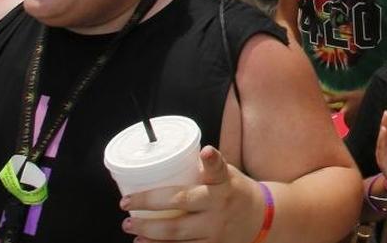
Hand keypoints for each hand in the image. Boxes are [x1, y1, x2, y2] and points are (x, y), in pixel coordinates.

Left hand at [122, 146, 264, 242]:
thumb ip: (204, 169)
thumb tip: (168, 159)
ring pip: (176, 234)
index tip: (206, 152)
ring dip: (148, 231)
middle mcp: (220, 206)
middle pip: (181, 204)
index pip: (218, 169)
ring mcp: (216, 230)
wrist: (261, 218)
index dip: (211, 160)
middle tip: (125, 204)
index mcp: (225, 183)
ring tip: (130, 225)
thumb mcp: (227, 174)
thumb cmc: (234, 190)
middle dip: (149, 205)